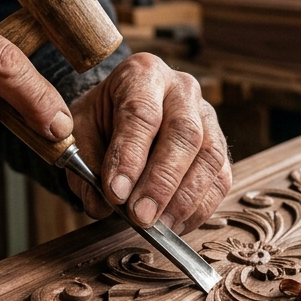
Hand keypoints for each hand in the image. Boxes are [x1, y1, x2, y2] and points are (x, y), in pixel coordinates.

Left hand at [67, 53, 231, 233]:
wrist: (120, 112)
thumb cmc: (100, 121)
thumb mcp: (80, 134)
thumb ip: (85, 167)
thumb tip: (102, 205)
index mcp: (142, 73)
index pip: (141, 112)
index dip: (130, 155)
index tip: (115, 192)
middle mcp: (182, 89)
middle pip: (184, 133)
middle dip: (161, 181)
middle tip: (140, 217)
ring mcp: (207, 116)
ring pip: (209, 156)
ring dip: (184, 199)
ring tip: (158, 226)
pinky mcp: (219, 145)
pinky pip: (221, 177)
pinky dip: (200, 207)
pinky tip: (175, 224)